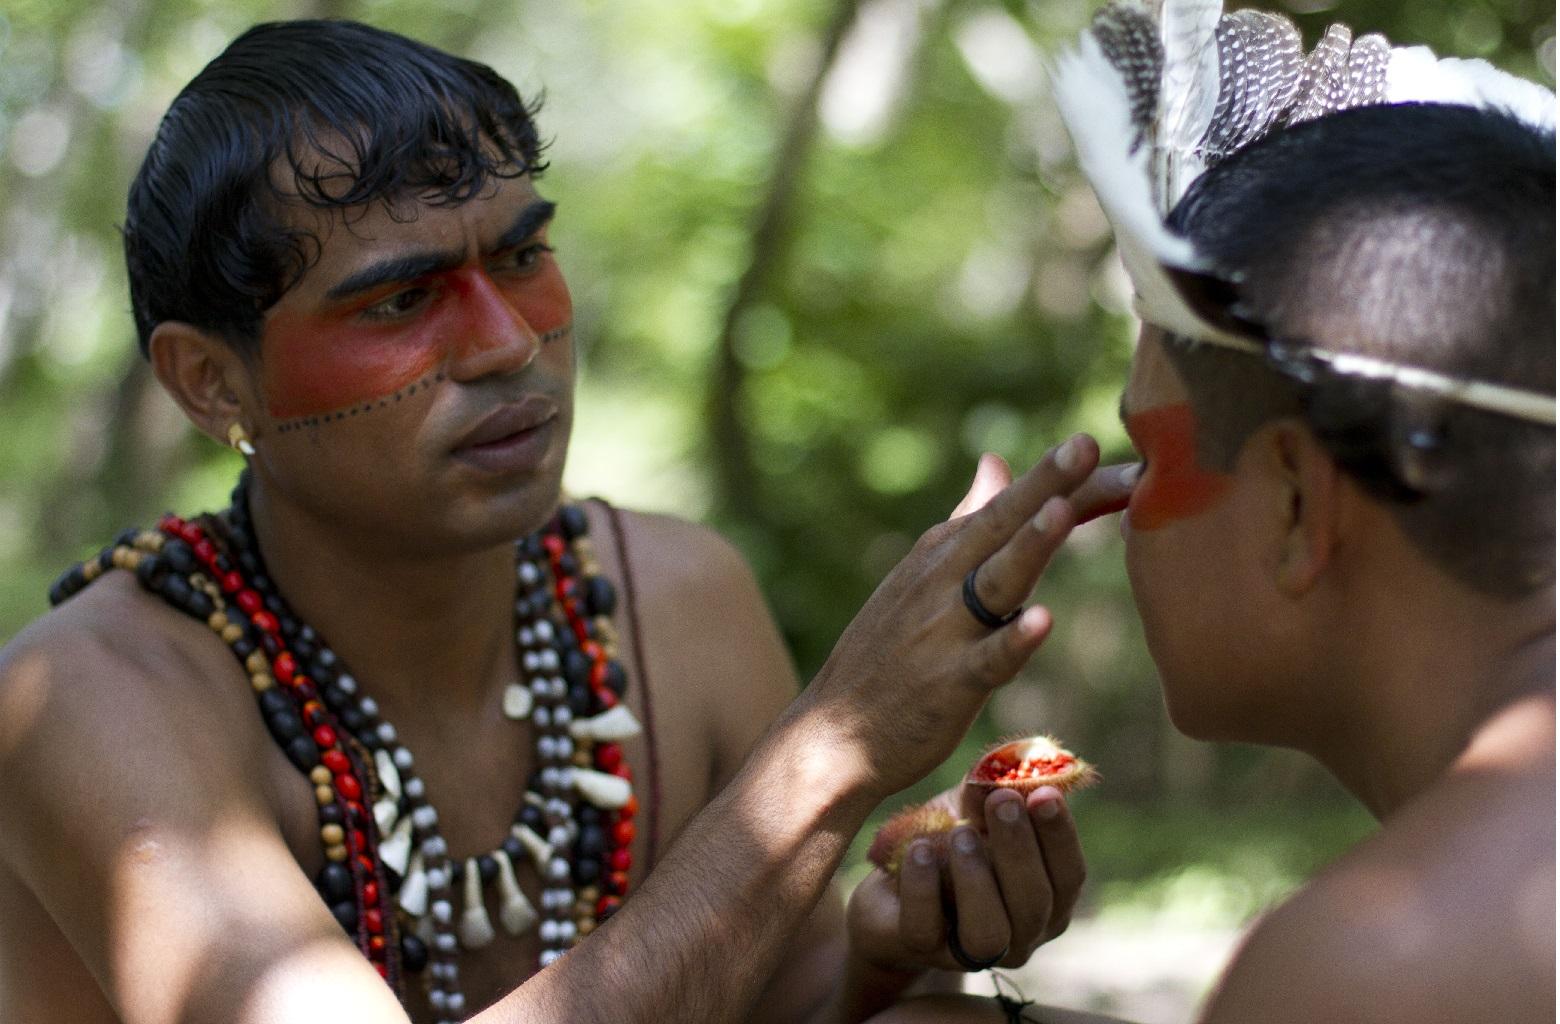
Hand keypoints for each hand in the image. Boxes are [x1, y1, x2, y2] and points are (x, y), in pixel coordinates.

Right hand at [800, 434, 1136, 798]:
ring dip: (1028, 545)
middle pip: (1002, 524)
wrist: (831, 735)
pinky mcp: (949, 684)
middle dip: (1045, 484)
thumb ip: (966, 519)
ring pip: (997, 581)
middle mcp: (943, 580)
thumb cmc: (886, 655)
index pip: (1010, 505)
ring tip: (1059, 511)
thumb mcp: (922, 576)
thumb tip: (996, 463)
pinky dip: (1013, 641)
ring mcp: (945, 630)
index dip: (1062, 479)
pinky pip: (988, 660)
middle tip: (1086, 444)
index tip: (1107, 445)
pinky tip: (1042, 620)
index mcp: (943, 553)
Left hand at [845, 783, 1085, 972]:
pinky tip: (919, 850)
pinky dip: (923, 886)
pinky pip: (926, 930)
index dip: (1060, 836)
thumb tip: (1012, 762)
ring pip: (989, 932)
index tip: (1044, 793)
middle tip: (1002, 801)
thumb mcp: (970, 812)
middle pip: (1035, 904)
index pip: (1069, 876)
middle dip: (1020, 849)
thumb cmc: (947, 846)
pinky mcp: (921, 949)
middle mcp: (1020, 935)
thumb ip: (991, 793)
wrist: (890, 889)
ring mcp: (970, 951)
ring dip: (977, 877)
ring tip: (961, 834)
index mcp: (1047, 901)